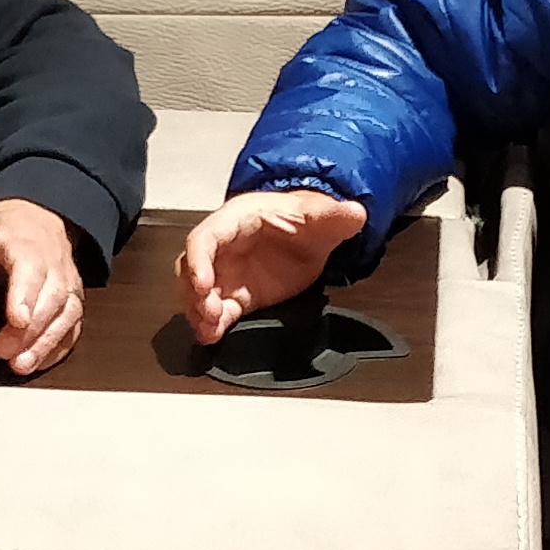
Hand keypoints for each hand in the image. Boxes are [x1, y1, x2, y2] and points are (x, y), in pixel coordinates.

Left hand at [0, 196, 88, 376]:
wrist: (30, 218)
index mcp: (21, 240)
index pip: (30, 265)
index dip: (25, 292)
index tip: (16, 318)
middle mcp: (51, 260)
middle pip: (52, 294)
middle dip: (31, 329)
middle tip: (4, 353)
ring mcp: (66, 281)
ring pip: (67, 312)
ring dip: (46, 342)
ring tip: (20, 365)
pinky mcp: (72, 300)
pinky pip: (72, 326)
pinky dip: (57, 347)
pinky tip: (37, 362)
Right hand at [175, 188, 367, 343]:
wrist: (309, 233)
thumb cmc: (301, 218)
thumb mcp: (320, 215)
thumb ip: (335, 215)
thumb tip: (356, 212)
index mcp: (236, 220)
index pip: (205, 238)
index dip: (199, 260)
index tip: (203, 283)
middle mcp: (224, 247)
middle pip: (192, 268)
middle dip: (195, 292)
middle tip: (210, 312)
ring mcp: (228, 273)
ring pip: (199, 293)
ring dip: (200, 312)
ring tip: (210, 329)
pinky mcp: (238, 297)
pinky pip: (218, 312)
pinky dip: (212, 326)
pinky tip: (212, 337)